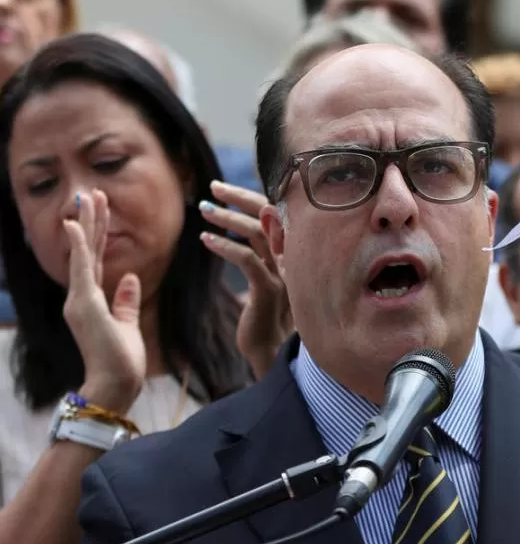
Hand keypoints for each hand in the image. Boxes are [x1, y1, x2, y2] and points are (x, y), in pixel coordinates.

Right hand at [63, 190, 144, 411]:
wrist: (116, 383)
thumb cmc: (122, 361)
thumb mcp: (127, 325)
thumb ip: (126, 301)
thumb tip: (130, 278)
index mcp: (90, 302)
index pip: (93, 261)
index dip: (96, 236)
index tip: (100, 212)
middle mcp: (80, 297)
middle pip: (87, 251)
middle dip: (92, 221)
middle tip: (93, 194)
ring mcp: (79, 299)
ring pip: (83, 253)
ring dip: (87, 224)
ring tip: (89, 198)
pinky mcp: (84, 304)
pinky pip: (81, 267)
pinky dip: (79, 244)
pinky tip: (77, 224)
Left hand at [200, 180, 291, 378]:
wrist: (271, 354)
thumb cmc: (264, 318)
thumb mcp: (264, 281)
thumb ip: (261, 256)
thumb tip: (246, 235)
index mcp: (291, 254)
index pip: (274, 215)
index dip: (249, 198)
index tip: (222, 190)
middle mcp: (291, 260)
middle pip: (268, 217)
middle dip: (239, 198)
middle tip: (212, 189)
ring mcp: (282, 274)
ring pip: (256, 233)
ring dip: (227, 218)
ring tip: (204, 212)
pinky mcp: (268, 290)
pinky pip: (246, 260)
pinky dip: (225, 246)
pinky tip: (206, 241)